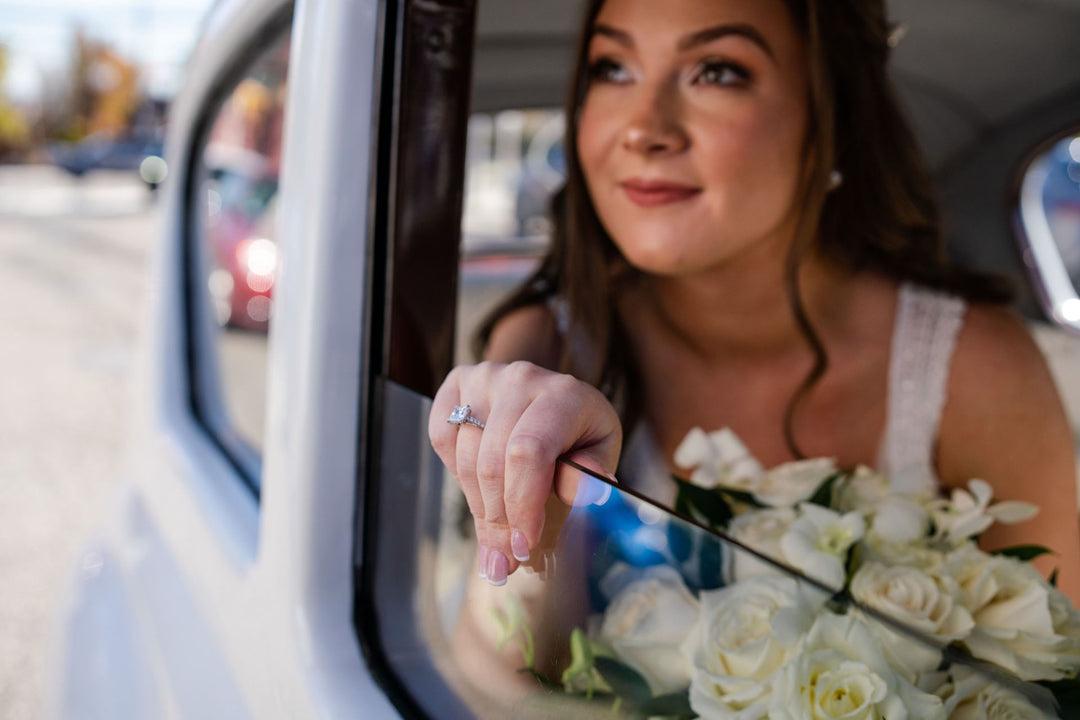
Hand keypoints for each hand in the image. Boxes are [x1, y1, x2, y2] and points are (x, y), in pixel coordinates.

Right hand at [429, 361, 621, 585]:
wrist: (556, 395)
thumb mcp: (601, 452)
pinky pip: (441, 436)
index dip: (521, 504)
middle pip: (492, 462)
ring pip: (465, 457)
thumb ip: (591, 473)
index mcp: (564, 394)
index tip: (523, 546)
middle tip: (505, 558)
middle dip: (498, 520)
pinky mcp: (458, 382)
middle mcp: (521, 378)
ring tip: (494, 539)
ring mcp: (485, 377)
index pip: (528, 452)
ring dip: (479, 507)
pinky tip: (478, 487)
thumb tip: (579, 490)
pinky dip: (454, 471)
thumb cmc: (581, 431)